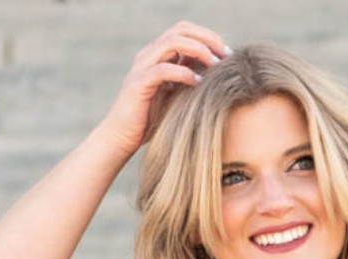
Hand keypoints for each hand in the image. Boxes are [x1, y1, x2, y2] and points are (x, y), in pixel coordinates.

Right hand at [96, 20, 230, 160]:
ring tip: (214, 65)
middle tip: (226, 54)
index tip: (227, 53)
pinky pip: (164, 69)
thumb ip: (188, 80)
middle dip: (207, 38)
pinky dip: (183, 73)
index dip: (208, 36)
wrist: (121, 139)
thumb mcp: (175, 96)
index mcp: (157, 54)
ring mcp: (142, 67)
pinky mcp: (139, 84)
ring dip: (198, 50)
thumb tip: (215, 73)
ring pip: (172, 42)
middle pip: (180, 30)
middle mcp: (149, 54)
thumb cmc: (150, 122)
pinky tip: (198, 83)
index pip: (184, 31)